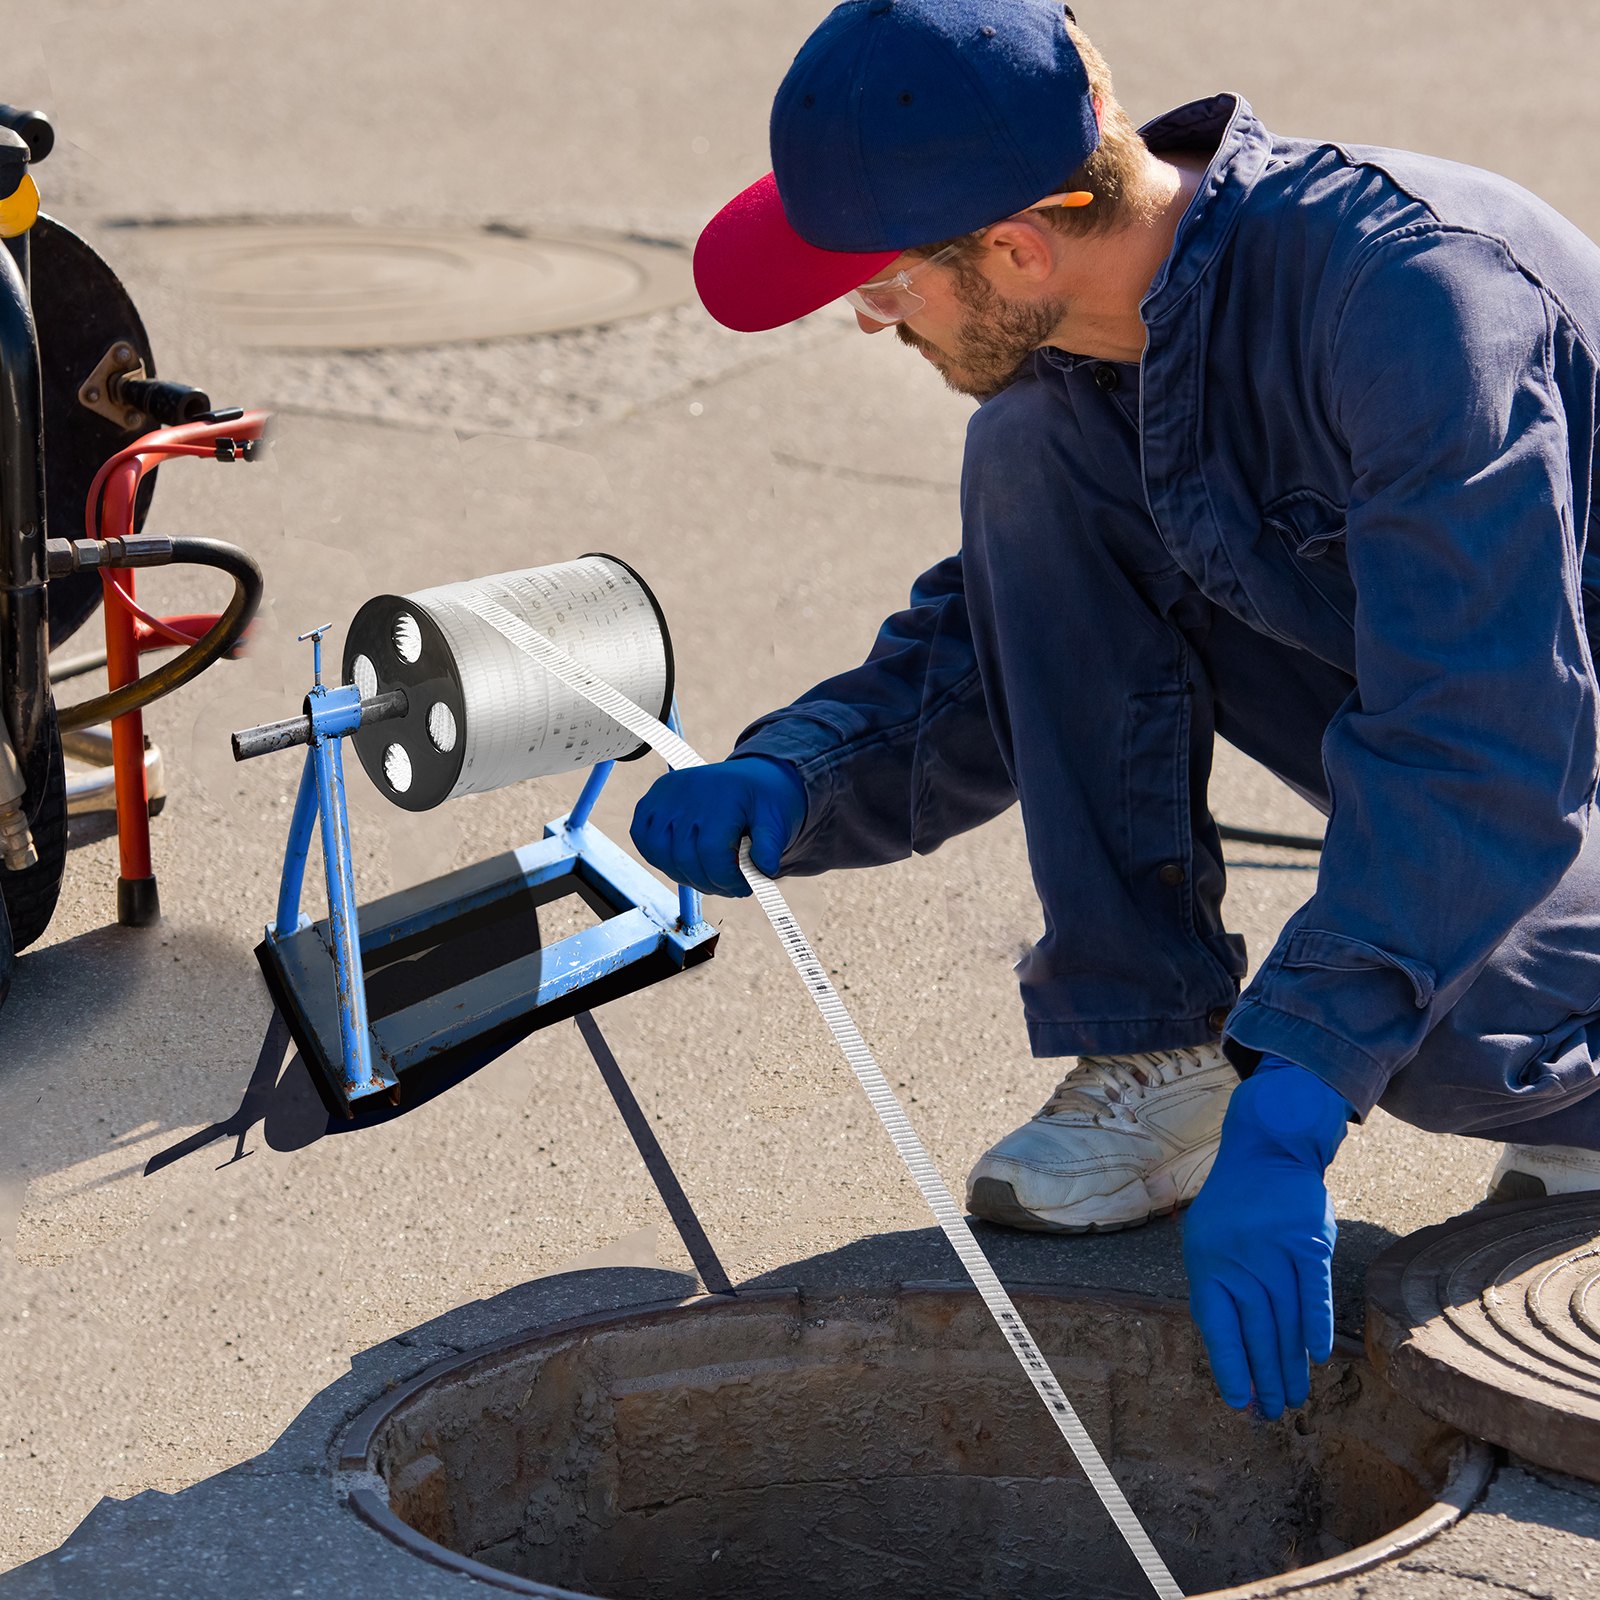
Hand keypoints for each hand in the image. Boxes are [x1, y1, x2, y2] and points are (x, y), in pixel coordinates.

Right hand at [630, 756, 806, 897]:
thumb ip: (771, 847)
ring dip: (683, 875)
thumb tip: (765, 871)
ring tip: (708, 876)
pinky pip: (643, 838)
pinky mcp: (651, 801)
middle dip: (709, 883)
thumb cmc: (764, 802)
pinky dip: (659, 858)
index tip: (744, 888)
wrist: (750, 778)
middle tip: (728, 887)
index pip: (712, 852)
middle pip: (684, 857)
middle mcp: (688, 792)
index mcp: (722, 796)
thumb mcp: (778, 821)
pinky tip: (684, 863)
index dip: (727, 880)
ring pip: (660, 853)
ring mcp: (665, 795)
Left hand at [1182, 1055, 1350, 1418]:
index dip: (1230, 1366)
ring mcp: (1275, 1251)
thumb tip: (1231, 1352)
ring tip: (1294, 1397)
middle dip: (1264, 1377)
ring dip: (1289, 1363)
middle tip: (1273, 1413)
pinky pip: (1313, 1291)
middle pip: (1255, 1331)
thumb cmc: (1234, 1207)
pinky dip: (1314, 1324)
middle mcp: (1239, 1260)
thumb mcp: (1206, 1242)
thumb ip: (1217, 1290)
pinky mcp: (1309, 1242)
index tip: (1239, 1402)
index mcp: (1208, 1264)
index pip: (1217, 1326)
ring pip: (1284, 1319)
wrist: (1267, 1152)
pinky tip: (1317, 1356)